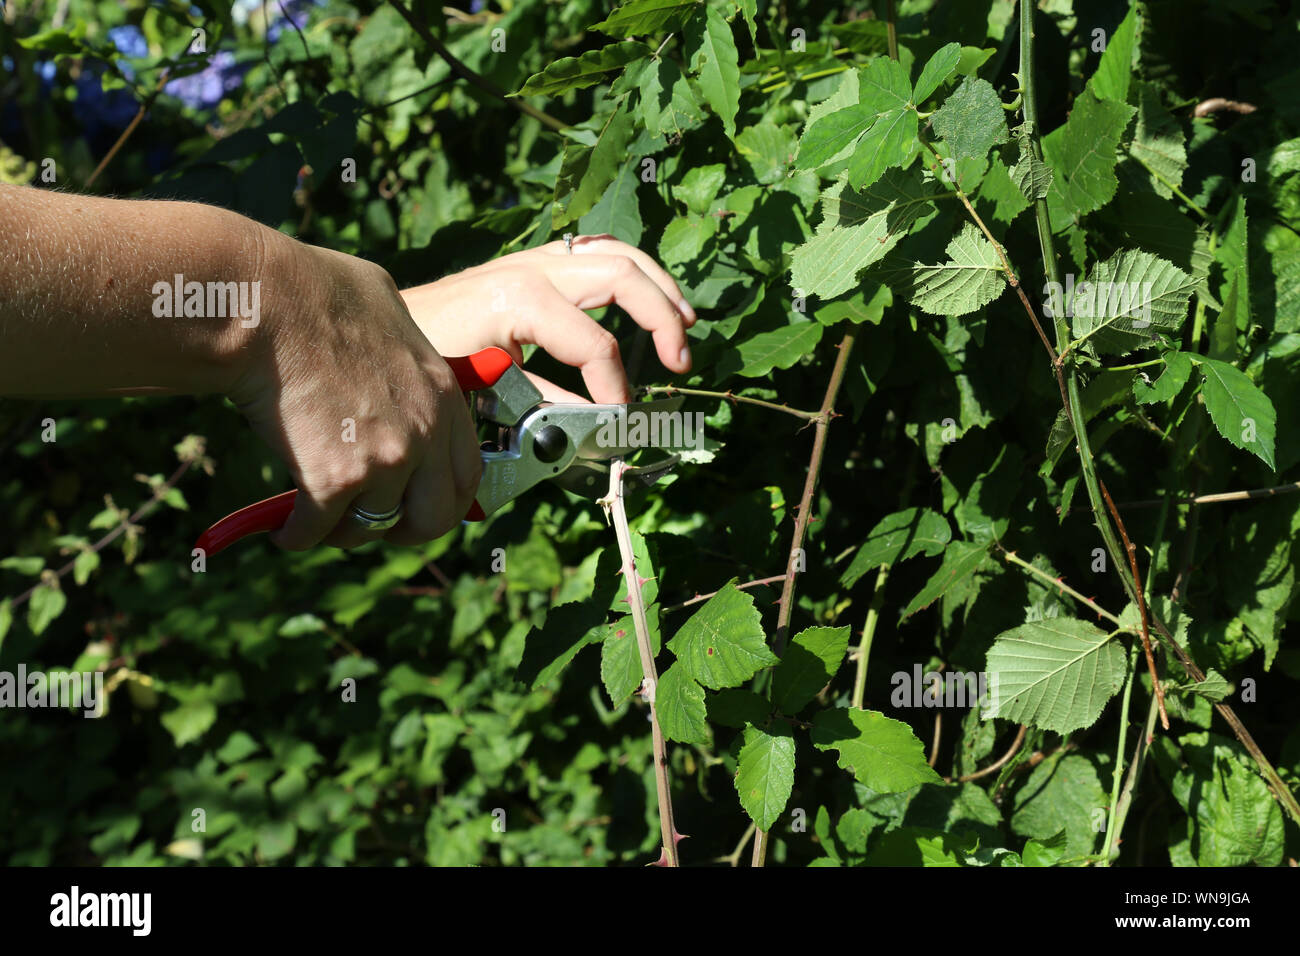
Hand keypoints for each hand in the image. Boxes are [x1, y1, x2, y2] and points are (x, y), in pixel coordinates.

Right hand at [228, 237, 481, 549]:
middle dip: (403, 530)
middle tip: (374, 525)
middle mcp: (424, 434)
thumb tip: (392, 354)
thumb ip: (403, 350)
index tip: (418, 504)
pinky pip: (318, 529)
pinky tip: (284, 529)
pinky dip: (298, 535)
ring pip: (371, 526)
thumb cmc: (315, 291)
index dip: (444, 499)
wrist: (266, 303)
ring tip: (320, 522)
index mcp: (444, 395)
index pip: (468, 473)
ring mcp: (384, 460)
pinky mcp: (334, 479)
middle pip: (434, 517)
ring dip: (344, 530)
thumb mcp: (387, 311)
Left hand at [399, 235, 696, 404]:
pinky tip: (651, 300)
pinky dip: (634, 274)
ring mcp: (534, 257)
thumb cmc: (428, 359)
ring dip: (658, 287)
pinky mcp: (533, 261)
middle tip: (680, 362)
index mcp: (519, 299)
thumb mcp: (482, 389)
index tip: (619, 419)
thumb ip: (543, 404)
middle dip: (661, 318)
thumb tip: (596, 426)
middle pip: (622, 275)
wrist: (388, 323)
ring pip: (617, 253)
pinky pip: (598, 253)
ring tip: (686, 324)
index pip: (595, 343)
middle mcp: (532, 267)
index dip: (616, 387)